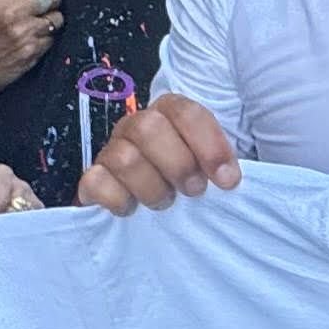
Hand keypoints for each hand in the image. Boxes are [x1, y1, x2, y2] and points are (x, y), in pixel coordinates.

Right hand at [81, 92, 240, 213]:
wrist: (161, 215)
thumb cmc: (194, 185)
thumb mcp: (218, 169)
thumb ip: (228, 165)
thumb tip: (235, 177)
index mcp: (171, 115)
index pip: (186, 113)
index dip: (209, 145)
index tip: (227, 181)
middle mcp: (138, 127)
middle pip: (147, 128)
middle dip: (177, 164)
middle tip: (194, 191)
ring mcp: (112, 151)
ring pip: (123, 157)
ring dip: (151, 186)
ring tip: (166, 203)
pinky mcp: (94, 180)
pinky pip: (94, 181)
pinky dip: (116, 198)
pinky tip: (132, 210)